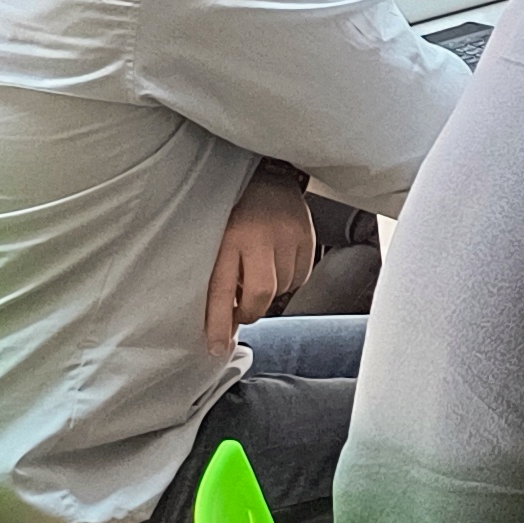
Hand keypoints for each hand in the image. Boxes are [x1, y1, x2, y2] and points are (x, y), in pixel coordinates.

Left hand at [203, 169, 315, 353]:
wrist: (267, 174)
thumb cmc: (233, 213)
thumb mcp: (215, 238)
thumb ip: (217, 276)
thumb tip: (223, 326)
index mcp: (228, 238)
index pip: (221, 290)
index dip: (219, 324)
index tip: (217, 348)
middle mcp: (259, 237)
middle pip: (259, 294)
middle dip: (250, 312)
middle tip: (242, 311)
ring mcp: (288, 236)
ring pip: (282, 288)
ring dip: (269, 291)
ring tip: (259, 270)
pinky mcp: (308, 236)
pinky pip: (300, 277)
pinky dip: (288, 278)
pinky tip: (278, 262)